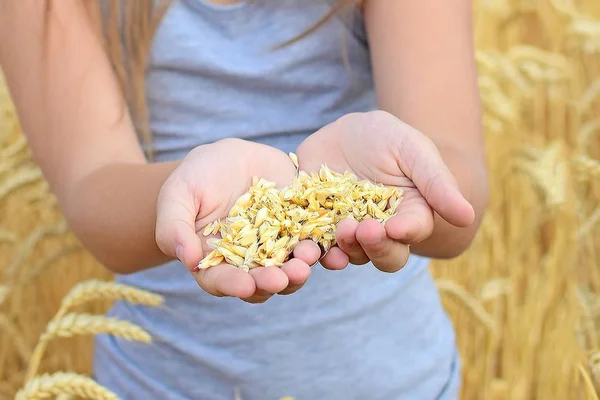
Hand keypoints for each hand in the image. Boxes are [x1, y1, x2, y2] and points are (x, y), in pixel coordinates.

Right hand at [155, 138, 320, 302]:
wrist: (228, 157)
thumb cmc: (195, 178)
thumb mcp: (178, 195)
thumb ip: (175, 227)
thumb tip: (187, 259)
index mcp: (215, 261)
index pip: (222, 281)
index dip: (234, 285)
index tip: (245, 286)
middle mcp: (248, 261)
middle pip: (262, 281)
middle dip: (274, 281)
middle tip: (285, 277)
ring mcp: (277, 246)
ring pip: (291, 266)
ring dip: (301, 268)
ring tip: (308, 257)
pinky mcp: (299, 227)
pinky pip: (313, 240)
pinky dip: (322, 245)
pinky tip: (328, 244)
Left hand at [295, 111, 474, 271]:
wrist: (343, 131)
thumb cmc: (386, 137)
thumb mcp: (413, 150)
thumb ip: (437, 183)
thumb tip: (467, 216)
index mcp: (412, 213)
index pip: (413, 231)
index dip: (406, 233)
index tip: (395, 227)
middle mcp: (384, 229)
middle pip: (387, 255)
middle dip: (377, 248)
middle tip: (364, 229)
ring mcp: (352, 232)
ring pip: (354, 254)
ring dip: (349, 248)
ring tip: (342, 229)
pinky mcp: (321, 228)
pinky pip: (320, 248)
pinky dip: (317, 251)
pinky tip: (314, 247)